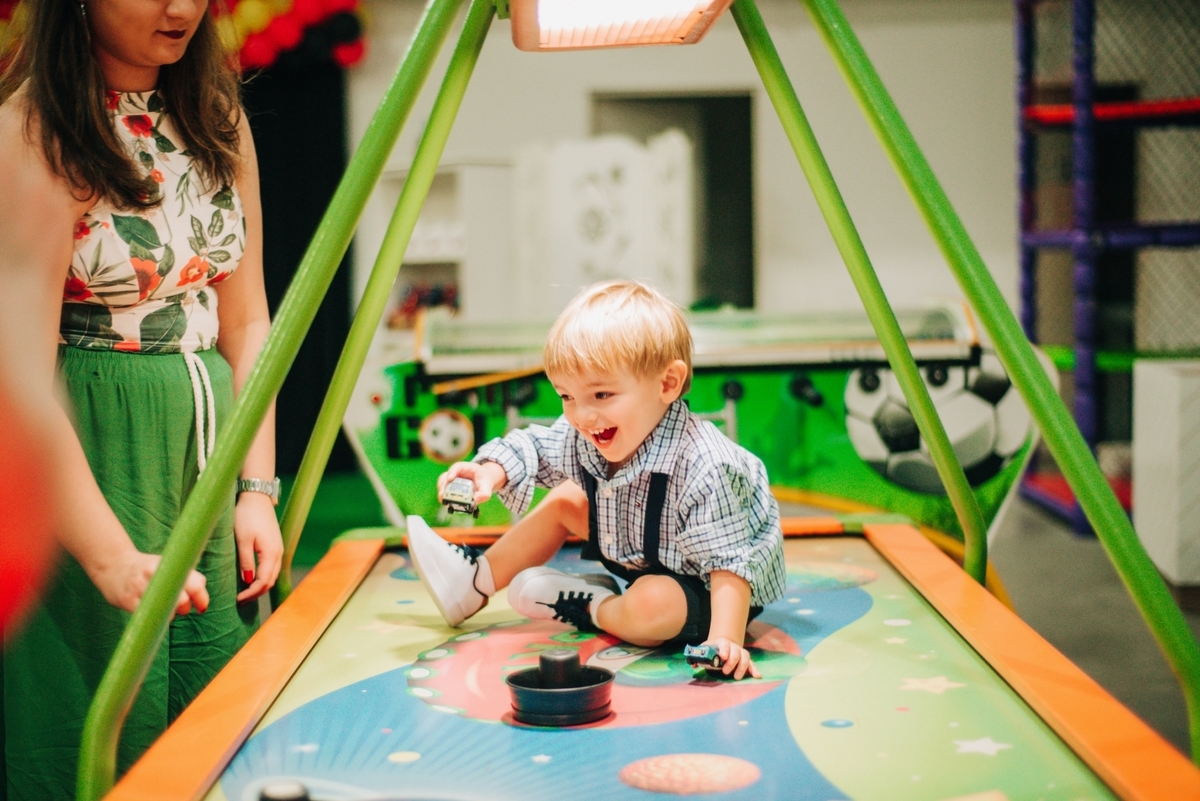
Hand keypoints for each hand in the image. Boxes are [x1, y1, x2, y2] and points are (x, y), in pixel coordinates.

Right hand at [91, 548, 208, 615]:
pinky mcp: (128, 600)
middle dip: (185, 608)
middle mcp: (155, 574)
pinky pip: (148, 616)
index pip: (196, 583)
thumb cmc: (147, 569)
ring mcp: (140, 587)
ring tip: (162, 606)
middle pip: (182, 600)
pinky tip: (150, 611)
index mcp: (169, 564)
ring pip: (167, 610)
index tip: (201, 608)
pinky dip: (153, 617)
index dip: (201, 598)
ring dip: (170, 614)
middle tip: (180, 607)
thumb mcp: (167, 566)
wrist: (113, 565)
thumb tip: (202, 604)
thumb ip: (187, 578)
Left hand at [234, 492, 282, 602]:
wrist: (257, 497)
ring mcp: (278, 549)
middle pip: (271, 581)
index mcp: (271, 553)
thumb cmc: (247, 516)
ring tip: (245, 592)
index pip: (264, 582)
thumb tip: (248, 580)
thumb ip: (246, 561)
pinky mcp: (274, 545)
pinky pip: (271, 567)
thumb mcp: (242, 539)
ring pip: (272, 574)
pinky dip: (263, 576)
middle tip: (240, 600)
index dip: (251, 593)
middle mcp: (278, 553)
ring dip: (260, 585)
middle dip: (257, 593)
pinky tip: (252, 577)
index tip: (238, 599)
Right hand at [437, 460, 506, 506]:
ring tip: (442, 499)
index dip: (452, 471)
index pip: (458, 466)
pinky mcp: (451, 485)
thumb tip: (475, 501)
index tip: (450, 479)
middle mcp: (458, 472)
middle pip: (446, 475)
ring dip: (441, 490)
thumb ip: (484, 494)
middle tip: (442, 495)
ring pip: (442, 481)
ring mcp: (453, 478)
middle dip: (443, 485)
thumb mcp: (488, 487)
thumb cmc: (485, 481)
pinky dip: (443, 494)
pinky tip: (445, 501)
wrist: (485, 480)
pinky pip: (444, 487)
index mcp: (468, 468)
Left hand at [704, 637, 760, 679]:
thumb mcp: (705, 650)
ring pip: (745, 657)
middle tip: (725, 671)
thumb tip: (693, 664)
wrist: (722, 644)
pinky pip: (752, 664)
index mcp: (722, 642)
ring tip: (737, 677)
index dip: (724, 650)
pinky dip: (754, 670)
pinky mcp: (746, 660)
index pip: (724, 644)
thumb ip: (699, 657)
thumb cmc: (712, 650)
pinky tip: (757, 676)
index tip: (722, 657)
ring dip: (742, 667)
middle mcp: (733, 646)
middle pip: (736, 652)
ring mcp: (740, 652)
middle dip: (732, 661)